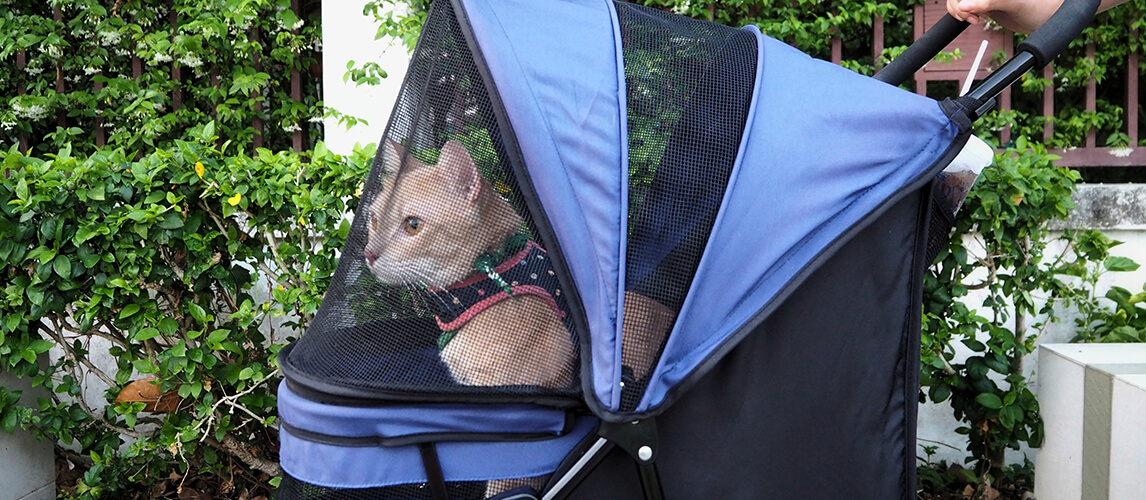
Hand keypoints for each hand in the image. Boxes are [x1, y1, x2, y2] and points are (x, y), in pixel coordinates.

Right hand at [946, 0, 1064, 33]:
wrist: (1046, 18)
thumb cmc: (1038, 6)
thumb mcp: (1013, 3)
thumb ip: (988, 2)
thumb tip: (963, 5)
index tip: (965, 7)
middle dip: (958, 6)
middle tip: (974, 18)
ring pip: (957, 0)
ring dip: (959, 11)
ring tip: (976, 20)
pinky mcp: (982, 4)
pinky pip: (962, 7)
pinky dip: (962, 15)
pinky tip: (976, 19)